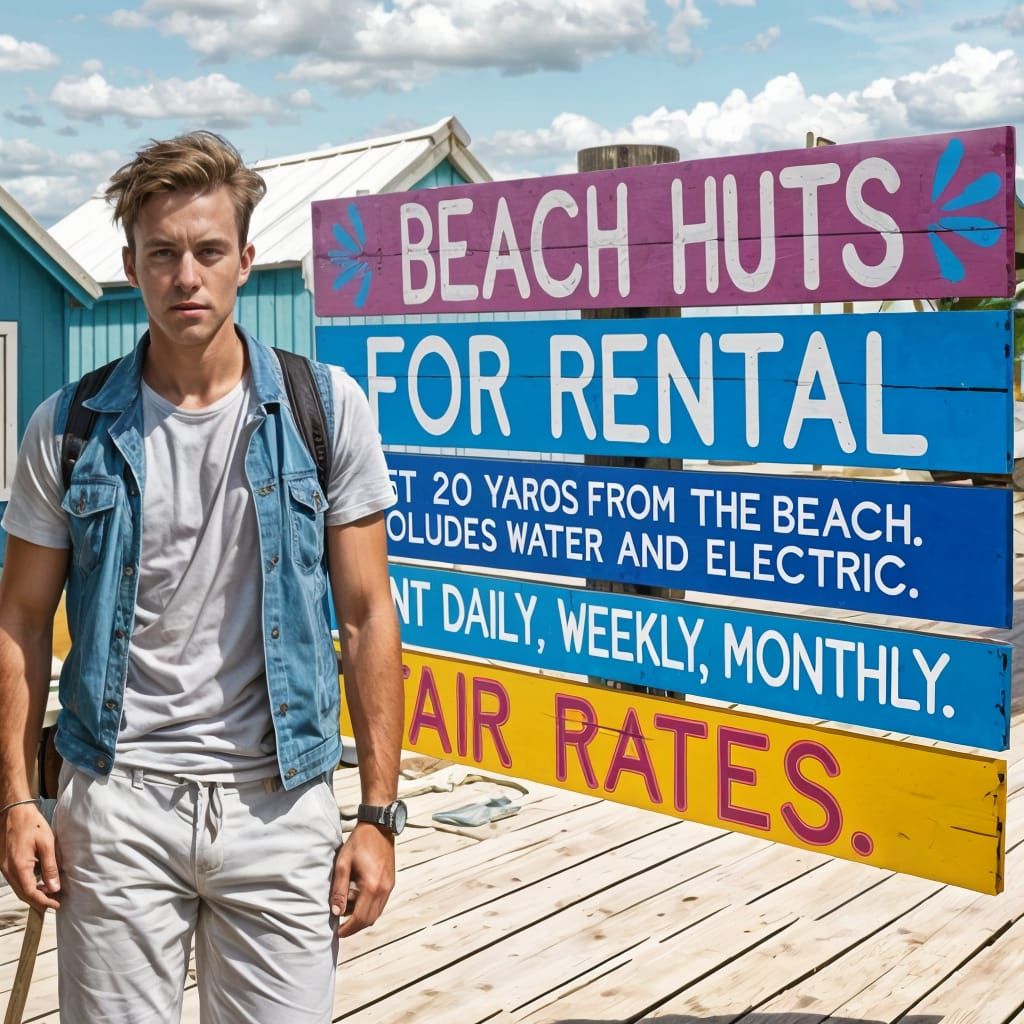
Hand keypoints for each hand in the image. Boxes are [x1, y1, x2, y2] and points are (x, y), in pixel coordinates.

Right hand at [1, 804, 60, 911]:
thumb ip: (50, 867)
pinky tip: (38, 884)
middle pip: (23, 894)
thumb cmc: (32, 825)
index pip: (30, 893)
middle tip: (55, 902)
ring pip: (18, 889)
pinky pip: (16, 881)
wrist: (14, 812)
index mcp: (19, 867)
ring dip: (33, 895)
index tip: (57, 905)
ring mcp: (4, 868)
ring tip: (50, 895)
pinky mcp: (5, 864)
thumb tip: (55, 887)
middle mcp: (8, 871)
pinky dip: (27, 886)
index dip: (44, 901)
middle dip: (39, 901)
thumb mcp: (47, 844)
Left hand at [330, 822, 394, 937]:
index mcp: (372, 887)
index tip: (338, 932)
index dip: (348, 929)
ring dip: (362, 919)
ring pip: (376, 914)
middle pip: (370, 920)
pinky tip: (358, 902)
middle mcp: (384, 890)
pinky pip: (381, 904)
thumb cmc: (359, 843)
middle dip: (355, 927)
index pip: (360, 918)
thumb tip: (335, 912)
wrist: (378, 827)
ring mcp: (389, 887)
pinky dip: (370, 909)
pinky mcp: (391, 883)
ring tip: (347, 913)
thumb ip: (339, 889)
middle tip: (341, 927)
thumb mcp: (343, 864)